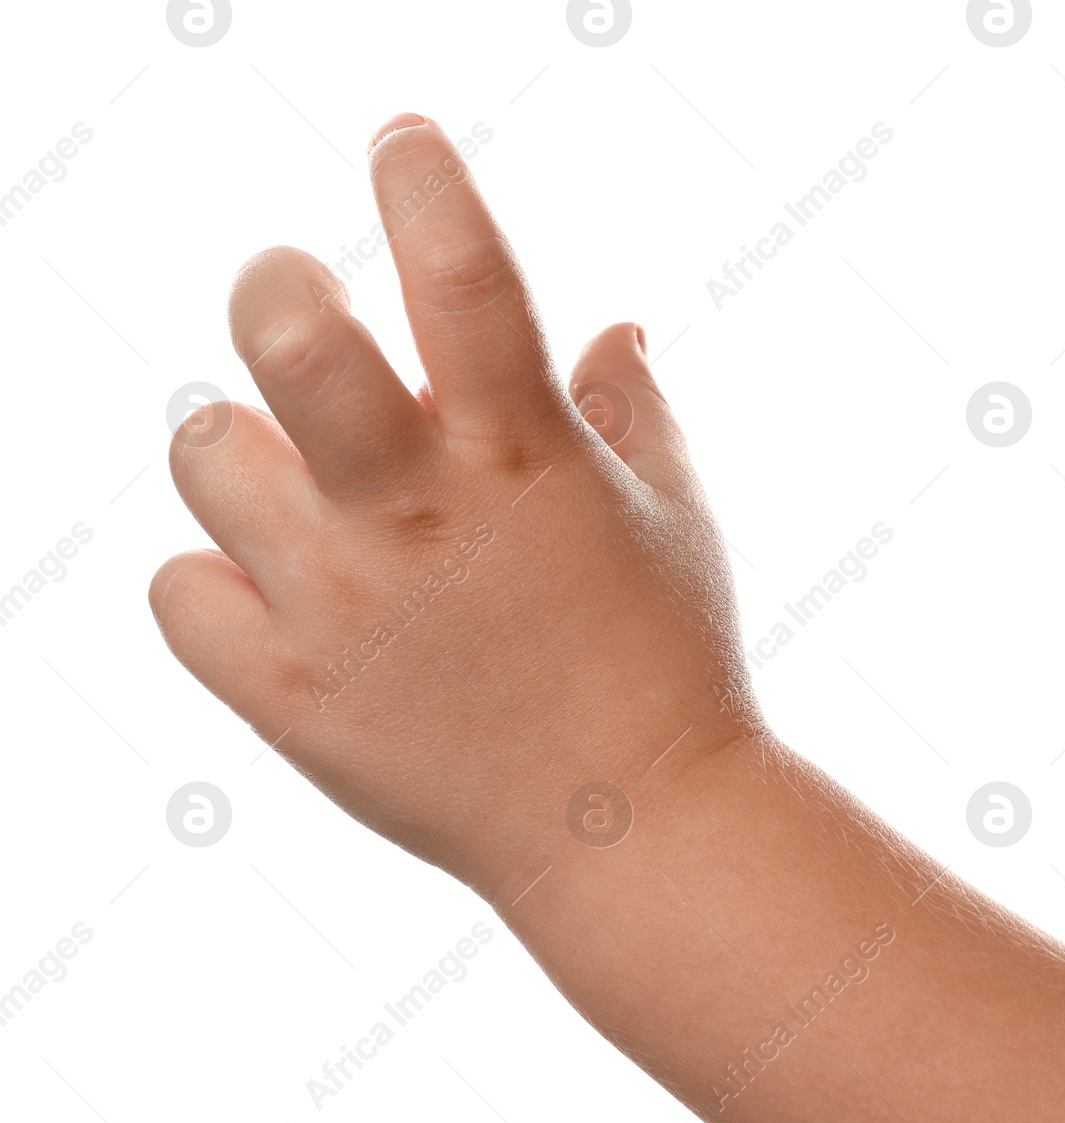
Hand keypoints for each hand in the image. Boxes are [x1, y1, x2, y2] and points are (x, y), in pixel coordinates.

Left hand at [150, 113, 757, 894]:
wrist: (634, 833)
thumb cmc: (669, 664)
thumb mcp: (677, 518)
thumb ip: (635, 410)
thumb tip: (617, 328)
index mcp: (527, 454)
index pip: (459, 268)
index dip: (420, 175)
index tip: (401, 140)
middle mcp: (418, 513)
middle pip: (282, 333)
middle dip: (275, 282)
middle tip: (296, 297)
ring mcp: (341, 607)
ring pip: (206, 455)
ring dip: (246, 447)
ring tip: (301, 484)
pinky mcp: (289, 697)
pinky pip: (180, 593)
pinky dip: (216, 577)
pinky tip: (280, 591)